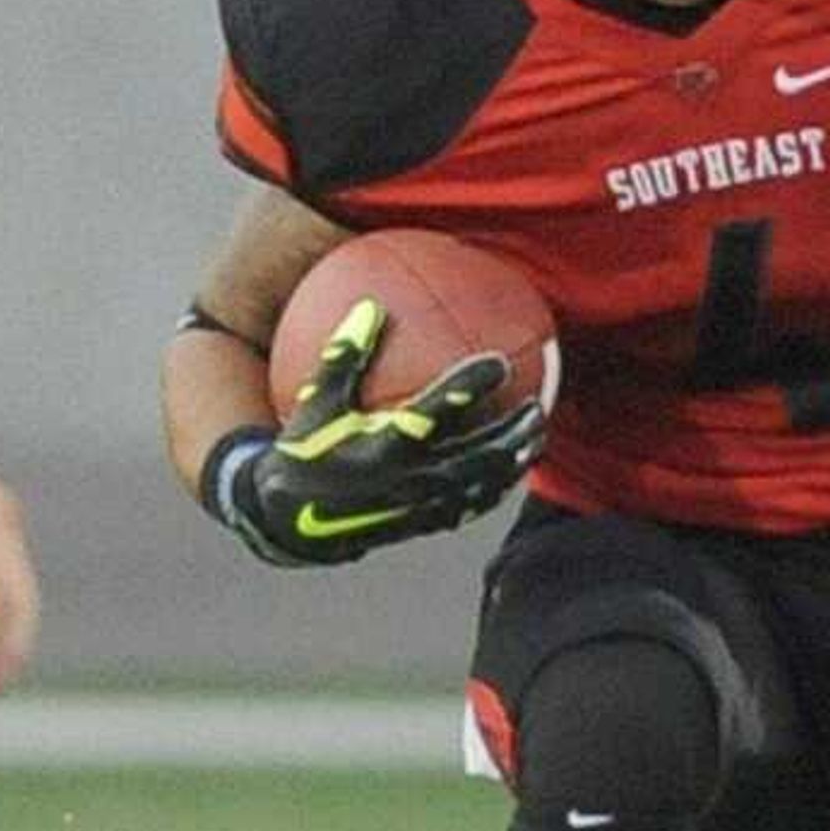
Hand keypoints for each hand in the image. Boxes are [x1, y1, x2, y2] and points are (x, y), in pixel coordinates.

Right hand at [229, 302, 544, 565]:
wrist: (292, 524)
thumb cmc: (305, 451)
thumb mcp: (317, 403)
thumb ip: (344, 357)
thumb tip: (370, 306)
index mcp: (385, 447)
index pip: (437, 413)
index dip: (470, 388)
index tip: (499, 362)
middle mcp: (410, 480)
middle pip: (480, 457)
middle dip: (513, 433)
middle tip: (537, 406)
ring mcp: (422, 507)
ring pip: (484, 486)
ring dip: (515, 462)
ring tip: (536, 438)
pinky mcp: (425, 524)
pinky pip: (472, 506)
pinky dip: (495, 487)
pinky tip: (509, 469)